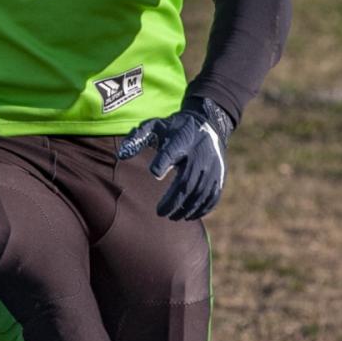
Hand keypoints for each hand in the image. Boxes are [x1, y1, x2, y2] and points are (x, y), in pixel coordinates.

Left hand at [117, 97, 234, 221]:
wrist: (208, 123)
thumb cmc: (175, 128)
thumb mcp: (155, 126)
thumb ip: (137, 138)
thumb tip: (121, 155)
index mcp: (181, 139)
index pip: (172, 151)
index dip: (164, 162)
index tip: (154, 173)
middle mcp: (199, 153)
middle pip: (187, 181)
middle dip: (174, 200)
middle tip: (160, 213)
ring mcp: (212, 165)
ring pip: (201, 192)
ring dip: (187, 208)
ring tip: (172, 217)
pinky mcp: (220, 174)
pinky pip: (213, 195)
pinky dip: (203, 208)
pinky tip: (189, 216)